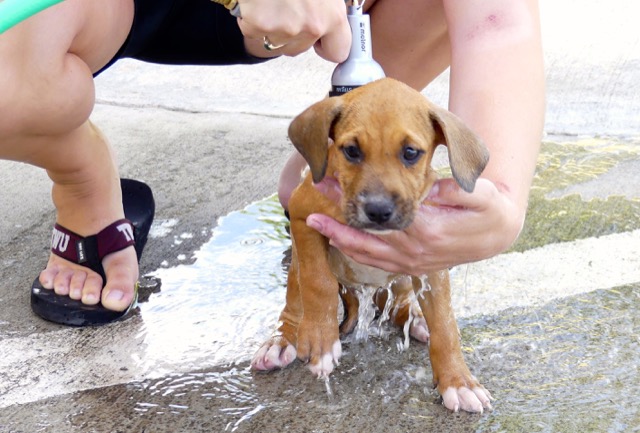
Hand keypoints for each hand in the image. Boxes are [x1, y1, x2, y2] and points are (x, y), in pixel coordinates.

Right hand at [237, 0, 350, 61]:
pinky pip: (255, 32)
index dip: (327, 46)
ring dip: (274, 26)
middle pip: (301, 48)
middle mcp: (311, 26)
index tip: (321, 40)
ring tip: (274, 1)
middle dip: (295, 33)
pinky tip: (259, 1)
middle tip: (289, 4)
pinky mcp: (258, 25)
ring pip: (277, 42)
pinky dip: (254, 19)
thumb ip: (331, 7)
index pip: (338, 52)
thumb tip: (334, 27)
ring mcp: (283, 28)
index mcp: (333, 14)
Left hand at [306, 177, 523, 274]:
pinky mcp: (411, 267)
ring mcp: (412, 263)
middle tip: (312, 206)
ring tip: (316, 223)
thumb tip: (425, 187)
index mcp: (429, 231)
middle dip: (336, 223)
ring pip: (368, 255)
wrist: (498, 234)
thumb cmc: (488, 208)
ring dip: (339, 239)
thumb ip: (451, 190)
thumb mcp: (478, 193)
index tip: (334, 185)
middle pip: (367, 239)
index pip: (382, 218)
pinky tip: (339, 240)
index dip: (354, 204)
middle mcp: (415, 252)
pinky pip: (377, 263)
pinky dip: (355, 252)